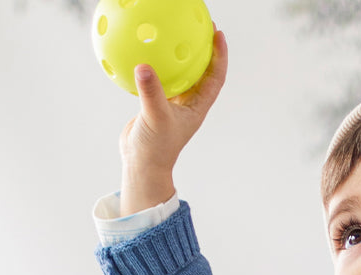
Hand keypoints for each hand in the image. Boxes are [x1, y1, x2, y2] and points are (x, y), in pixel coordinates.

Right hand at [118, 29, 228, 214]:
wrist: (141, 165)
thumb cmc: (155, 148)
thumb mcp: (155, 118)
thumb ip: (151, 93)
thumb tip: (144, 67)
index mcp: (196, 107)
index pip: (214, 78)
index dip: (219, 56)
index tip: (218, 34)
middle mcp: (187, 104)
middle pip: (200, 71)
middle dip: (202, 48)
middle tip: (200, 24)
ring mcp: (171, 103)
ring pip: (179, 73)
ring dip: (178, 54)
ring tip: (173, 31)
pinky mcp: (155, 103)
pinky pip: (157, 78)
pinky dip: (152, 64)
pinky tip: (141, 48)